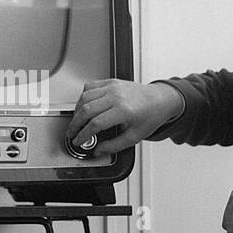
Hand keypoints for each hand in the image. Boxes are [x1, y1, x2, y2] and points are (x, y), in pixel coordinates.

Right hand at [66, 79, 182, 154]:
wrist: (160, 99)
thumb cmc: (150, 116)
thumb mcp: (134, 137)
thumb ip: (114, 145)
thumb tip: (98, 150)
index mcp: (124, 111)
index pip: (95, 124)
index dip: (83, 134)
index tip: (78, 141)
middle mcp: (116, 96)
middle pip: (86, 110)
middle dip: (75, 124)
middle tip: (72, 133)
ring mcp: (113, 87)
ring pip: (85, 97)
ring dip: (77, 111)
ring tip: (76, 122)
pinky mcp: (111, 81)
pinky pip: (90, 87)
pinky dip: (83, 97)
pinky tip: (84, 106)